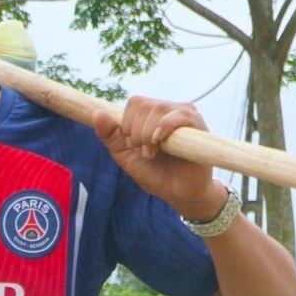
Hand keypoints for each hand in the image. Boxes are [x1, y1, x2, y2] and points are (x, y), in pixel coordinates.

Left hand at [93, 96, 228, 220]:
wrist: (179, 193)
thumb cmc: (155, 174)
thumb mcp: (125, 156)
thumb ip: (110, 136)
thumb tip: (97, 113)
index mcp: (152, 114)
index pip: (135, 102)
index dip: (127, 123)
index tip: (132, 146)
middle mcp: (169, 109)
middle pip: (144, 104)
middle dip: (136, 131)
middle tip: (144, 153)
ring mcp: (185, 114)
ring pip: (158, 107)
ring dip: (147, 134)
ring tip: (152, 153)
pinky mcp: (198, 125)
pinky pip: (179, 115)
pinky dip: (164, 127)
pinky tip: (158, 142)